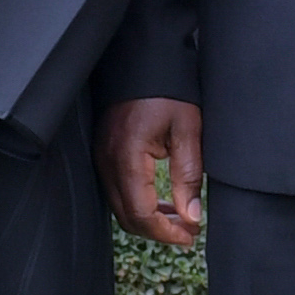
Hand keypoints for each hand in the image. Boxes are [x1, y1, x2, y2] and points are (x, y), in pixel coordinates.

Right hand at [104, 97, 207, 246]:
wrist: (145, 58)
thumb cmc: (169, 89)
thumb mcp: (188, 130)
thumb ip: (188, 175)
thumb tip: (191, 216)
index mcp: (127, 157)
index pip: (140, 213)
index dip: (165, 233)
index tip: (190, 237)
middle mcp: (107, 160)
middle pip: (127, 216)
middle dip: (158, 231)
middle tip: (189, 233)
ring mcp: (102, 157)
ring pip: (120, 207)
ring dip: (150, 219)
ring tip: (181, 220)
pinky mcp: (105, 153)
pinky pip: (117, 191)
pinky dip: (139, 204)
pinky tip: (163, 203)